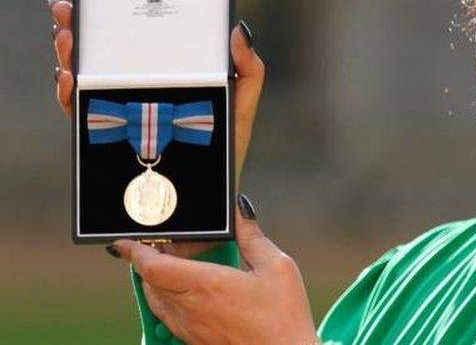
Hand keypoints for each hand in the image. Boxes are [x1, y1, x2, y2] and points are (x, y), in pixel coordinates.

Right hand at [48, 0, 265, 257]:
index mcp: (168, 80)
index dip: (116, 19)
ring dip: (69, 58)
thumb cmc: (226, 154)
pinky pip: (81, 117)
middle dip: (79, 32)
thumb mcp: (243, 109)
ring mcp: (122, 117)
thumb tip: (239, 28)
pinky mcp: (108, 144)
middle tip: (68, 13)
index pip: (136, 44)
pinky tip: (71, 82)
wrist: (207, 207)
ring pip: (85, 82)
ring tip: (68, 42)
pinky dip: (71, 97)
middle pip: (102, 58)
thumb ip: (249, 71)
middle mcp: (139, 95)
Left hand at [110, 195, 320, 344]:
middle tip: (160, 244)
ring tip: (172, 265)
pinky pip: (168, 316)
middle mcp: (190, 308)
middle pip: (150, 282)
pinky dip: (167, 299)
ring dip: (156, 281)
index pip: (153, 267)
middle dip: (148, 261)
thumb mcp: (277, 266)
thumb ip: (252, 237)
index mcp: (206, 284)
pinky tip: (187, 292)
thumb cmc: (284, 316)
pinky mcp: (195, 340)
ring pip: (156, 300)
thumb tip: (240, 212)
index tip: (122, 243)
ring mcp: (190, 328)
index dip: (134, 252)